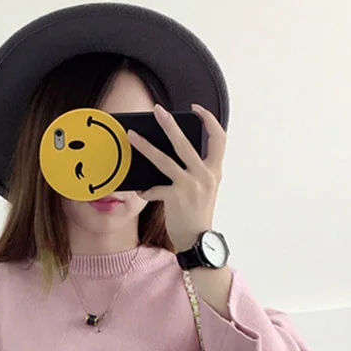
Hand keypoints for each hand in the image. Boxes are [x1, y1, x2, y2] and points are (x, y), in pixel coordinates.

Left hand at [127, 103, 226, 252]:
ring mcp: (190, 185)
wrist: (197, 241)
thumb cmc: (197, 214)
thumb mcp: (205, 189)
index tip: (195, 109)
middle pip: (185, 143)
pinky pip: (155, 188)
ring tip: (132, 136)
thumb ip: (196, 171)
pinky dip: (147, 190)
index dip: (208, 120)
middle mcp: (205, 175)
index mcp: (214, 170)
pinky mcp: (176, 197)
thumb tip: (171, 153)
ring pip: (164, 160)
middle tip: (157, 110)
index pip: (219, 137)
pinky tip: (142, 192)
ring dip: (146, 146)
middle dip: (169, 124)